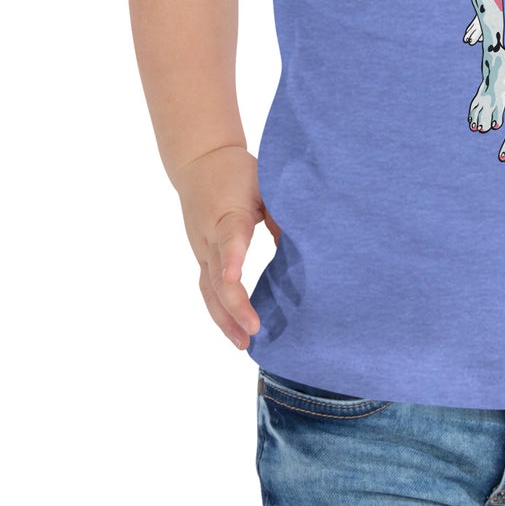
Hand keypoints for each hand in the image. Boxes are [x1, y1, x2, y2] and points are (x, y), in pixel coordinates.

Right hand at [169, 144, 281, 351]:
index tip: (236, 278)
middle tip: (253, 330)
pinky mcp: (202, 257)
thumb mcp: (265, 184)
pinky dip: (220, 312)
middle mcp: (210, 236)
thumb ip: (283, 212)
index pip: (230, 237)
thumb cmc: (238, 172)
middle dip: (234, 305)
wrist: (199, 161)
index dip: (233, 258)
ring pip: (208, 289)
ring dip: (224, 319)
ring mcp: (202, 249)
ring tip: (243, 344)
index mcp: (229, 213)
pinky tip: (233, 331)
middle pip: (216, 275)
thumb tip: (305, 246)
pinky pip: (208, 289)